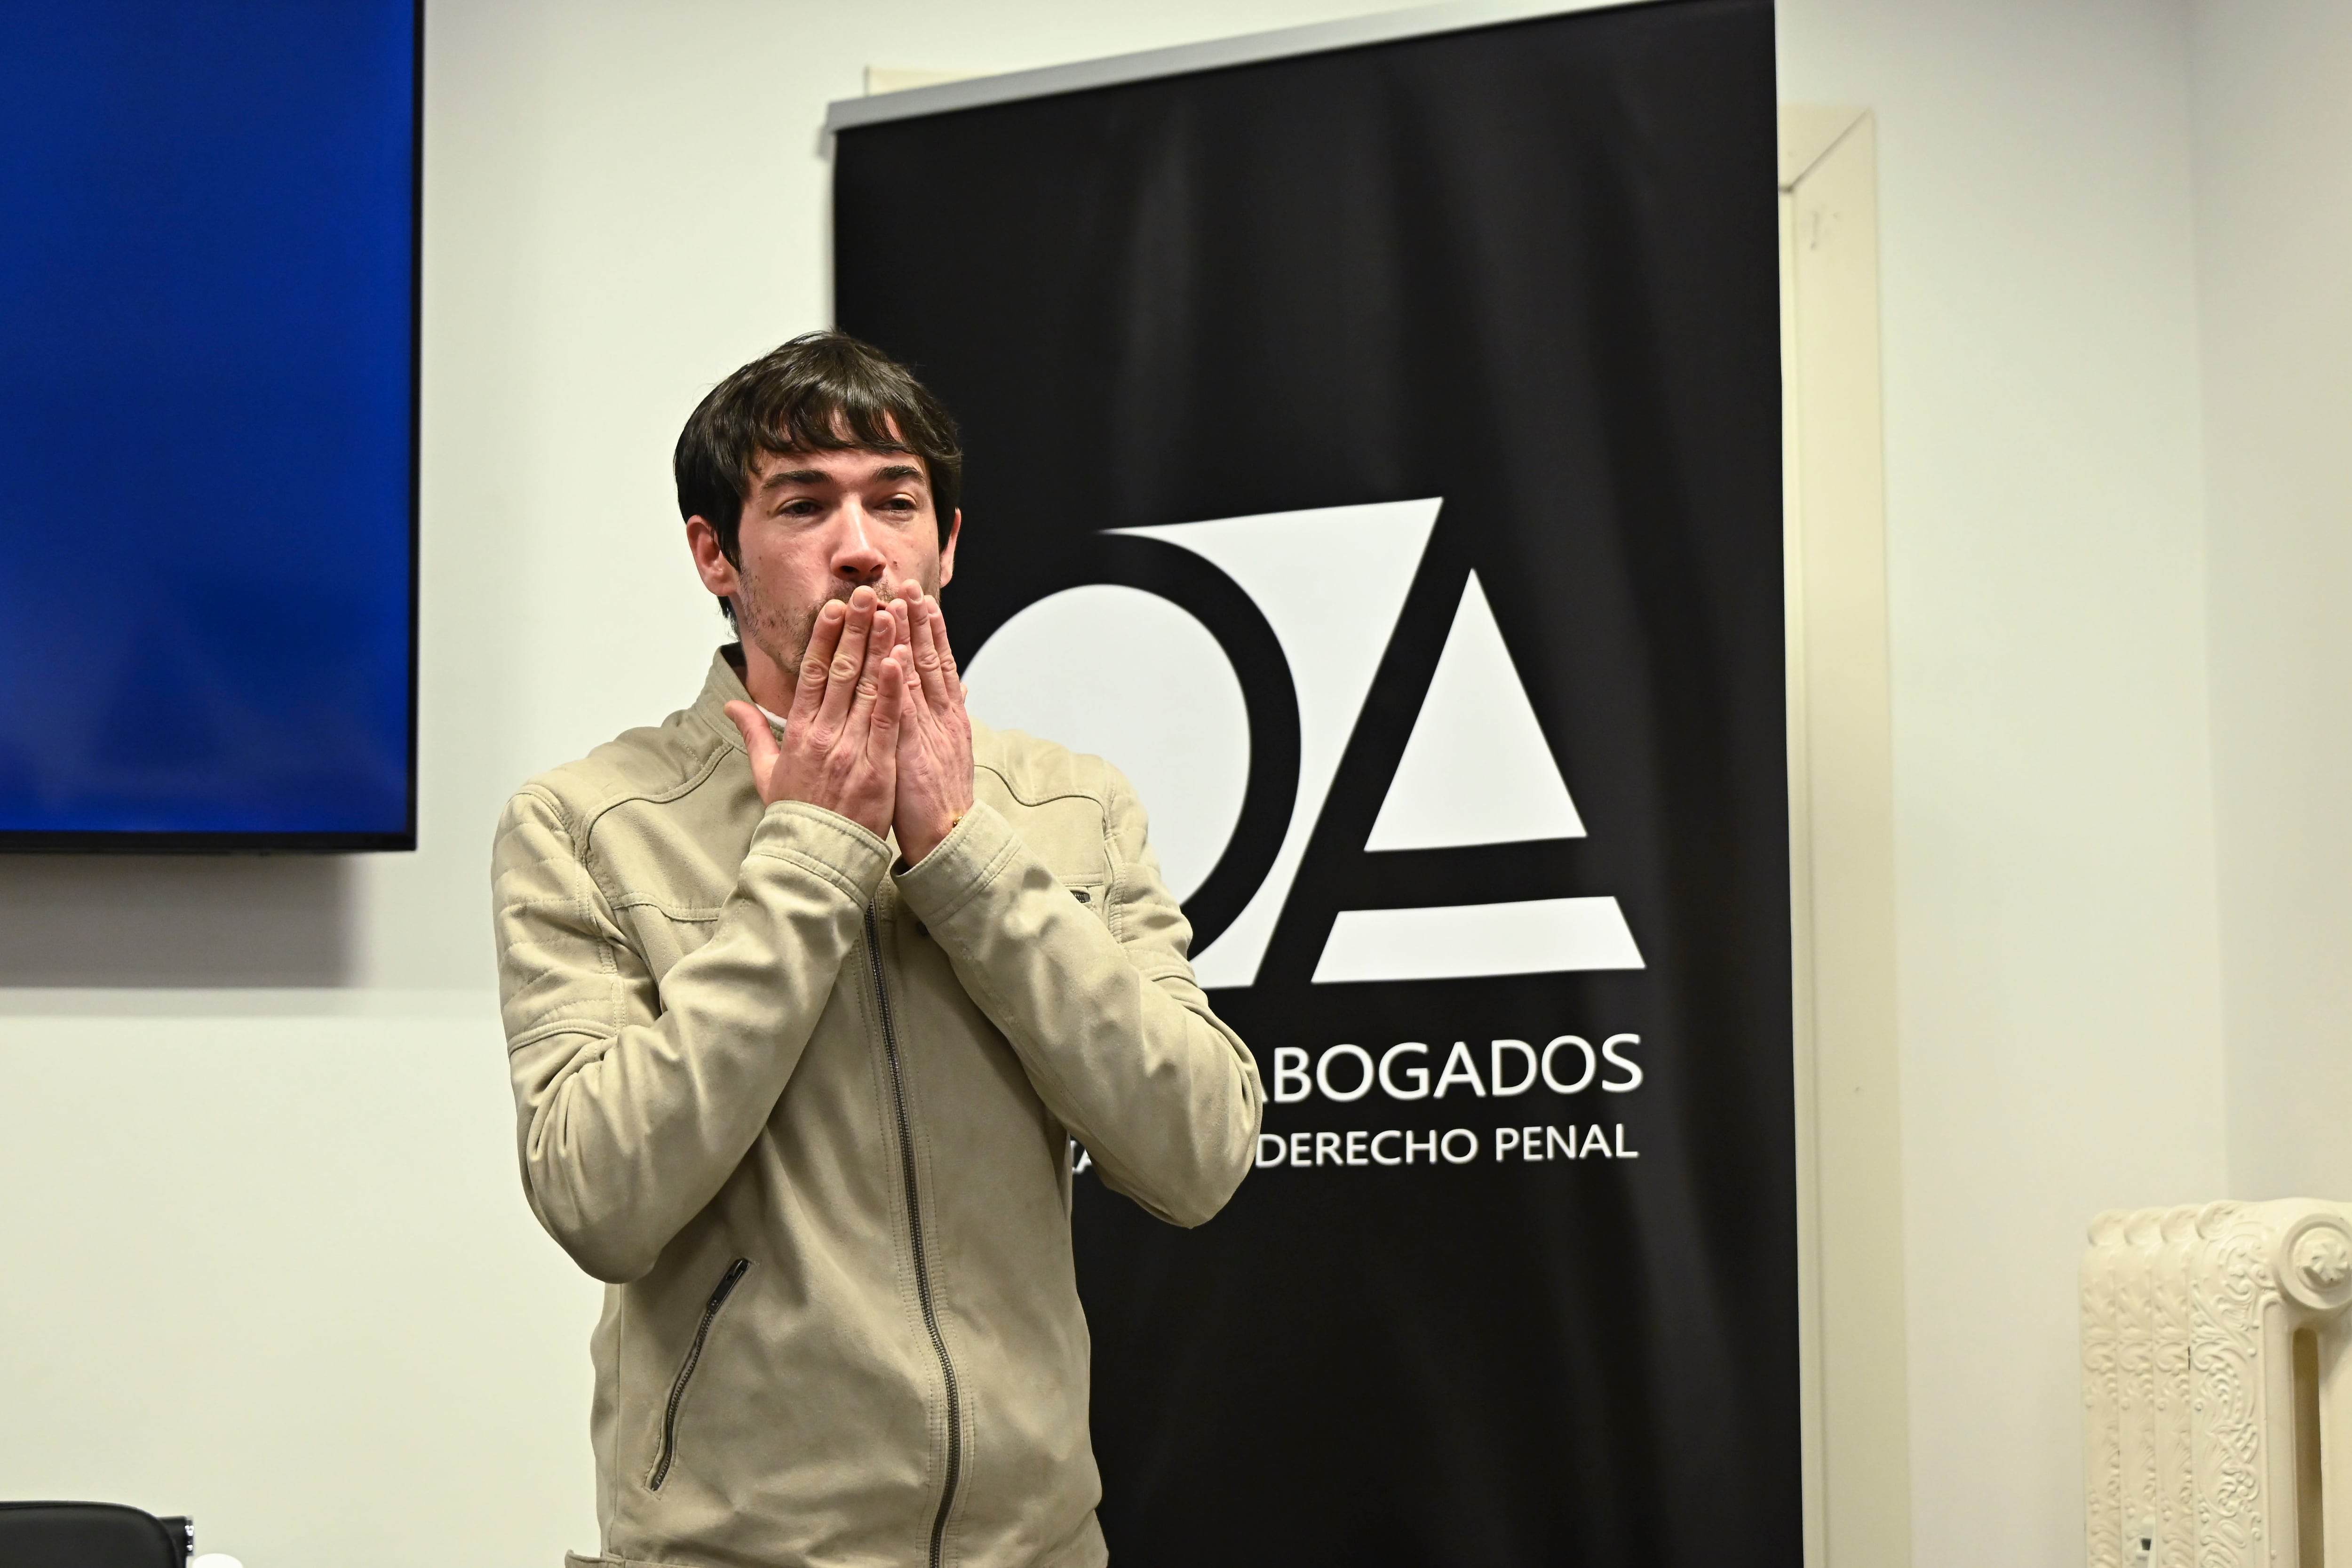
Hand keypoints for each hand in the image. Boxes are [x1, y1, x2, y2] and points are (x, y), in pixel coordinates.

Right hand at [725, 584, 903, 840]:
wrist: (815, 857)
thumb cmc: (795, 815)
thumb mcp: (765, 772)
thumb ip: (753, 734)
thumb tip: (732, 704)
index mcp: (798, 732)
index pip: (810, 674)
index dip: (824, 638)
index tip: (834, 608)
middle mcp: (823, 734)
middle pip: (840, 671)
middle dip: (855, 629)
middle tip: (866, 593)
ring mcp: (850, 749)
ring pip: (865, 688)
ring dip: (877, 646)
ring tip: (889, 612)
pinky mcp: (876, 767)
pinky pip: (885, 721)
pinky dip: (892, 689)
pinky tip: (899, 660)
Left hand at [888, 579, 973, 866]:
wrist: (948, 838)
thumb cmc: (940, 800)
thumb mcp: (950, 751)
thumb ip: (950, 716)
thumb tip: (958, 688)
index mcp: (946, 716)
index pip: (937, 661)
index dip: (926, 627)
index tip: (917, 597)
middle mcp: (940, 716)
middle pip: (929, 657)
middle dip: (917, 618)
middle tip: (906, 581)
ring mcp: (928, 730)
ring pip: (918, 673)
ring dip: (909, 635)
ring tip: (900, 600)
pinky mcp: (913, 748)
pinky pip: (904, 708)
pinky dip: (901, 680)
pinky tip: (895, 652)